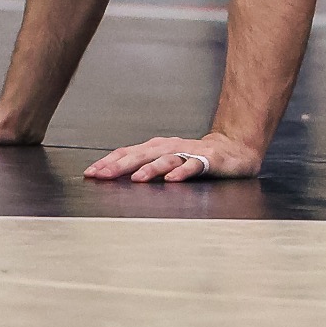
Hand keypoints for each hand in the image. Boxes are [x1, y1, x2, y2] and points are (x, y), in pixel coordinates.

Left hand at [83, 131, 261, 182]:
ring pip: (167, 158)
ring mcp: (190, 152)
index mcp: (158, 148)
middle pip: (142, 154)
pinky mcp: (209, 160)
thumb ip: (145, 168)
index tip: (90, 173)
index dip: (109, 161)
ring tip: (137, 178)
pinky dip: (183, 171)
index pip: (129, 152)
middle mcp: (171, 147)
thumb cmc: (197, 157)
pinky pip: (194, 165)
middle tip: (103, 175)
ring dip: (151, 168)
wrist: (235, 150)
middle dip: (121, 164)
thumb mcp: (167, 161)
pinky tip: (173, 179)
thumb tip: (113, 177)